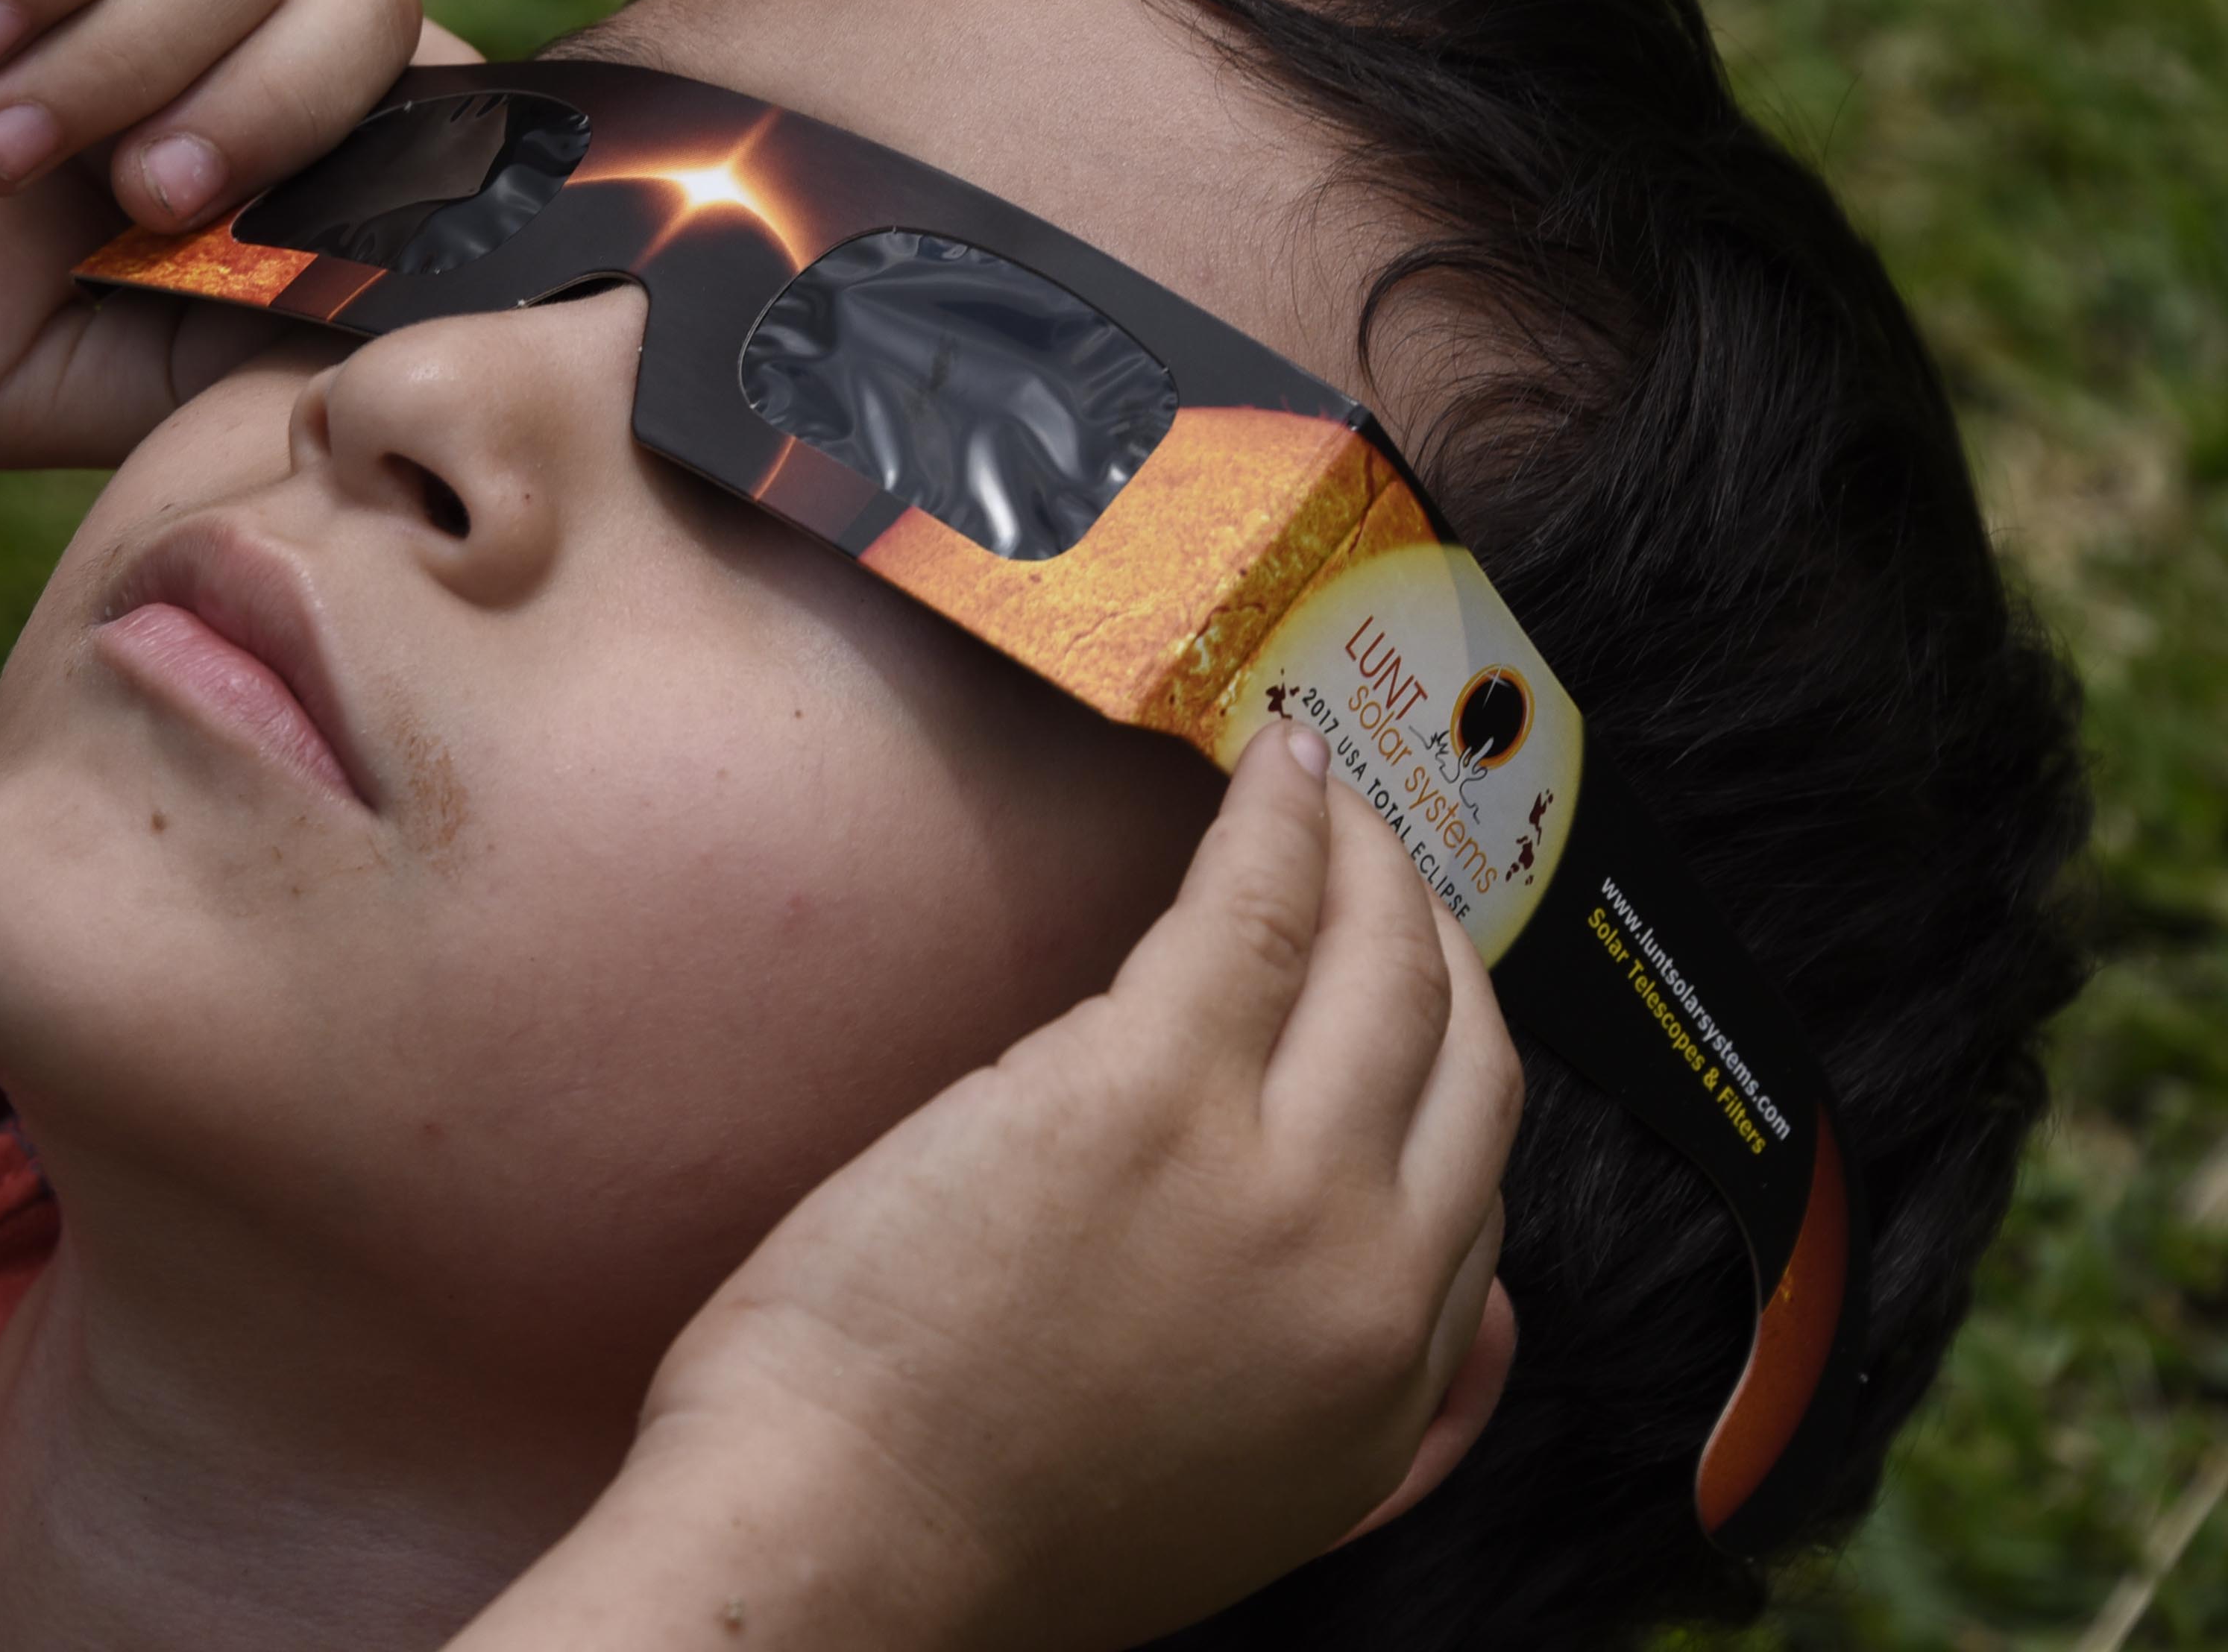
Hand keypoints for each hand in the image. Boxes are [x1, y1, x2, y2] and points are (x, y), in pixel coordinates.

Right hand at [0, 0, 462, 466]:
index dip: (417, 166)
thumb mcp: (43, 381)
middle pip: (370, 12)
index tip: (349, 244)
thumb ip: (217, 354)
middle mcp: (193, 25)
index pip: (406, 122)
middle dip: (282, 115)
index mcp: (225, 157)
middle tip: (149, 198)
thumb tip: (396, 332)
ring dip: (132, 58)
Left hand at [481, 722, 1521, 1650]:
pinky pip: (1258, 907)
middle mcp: (1364, 1277)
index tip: (1423, 987)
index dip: (1455, 1064)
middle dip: (1439, 939)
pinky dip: (1284, 820)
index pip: (1475, 1187)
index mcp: (1383, 1396)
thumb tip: (1477, 1318)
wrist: (838, 1552)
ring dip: (1371, 855)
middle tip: (1392, 859)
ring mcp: (1270, 1175)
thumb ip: (1376, 1429)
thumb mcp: (1246, 1512)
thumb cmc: (977, 1531)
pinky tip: (1276, 763)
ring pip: (1380, 964)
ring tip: (1332, 790)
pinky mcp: (1149, 1085)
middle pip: (1461, 1057)